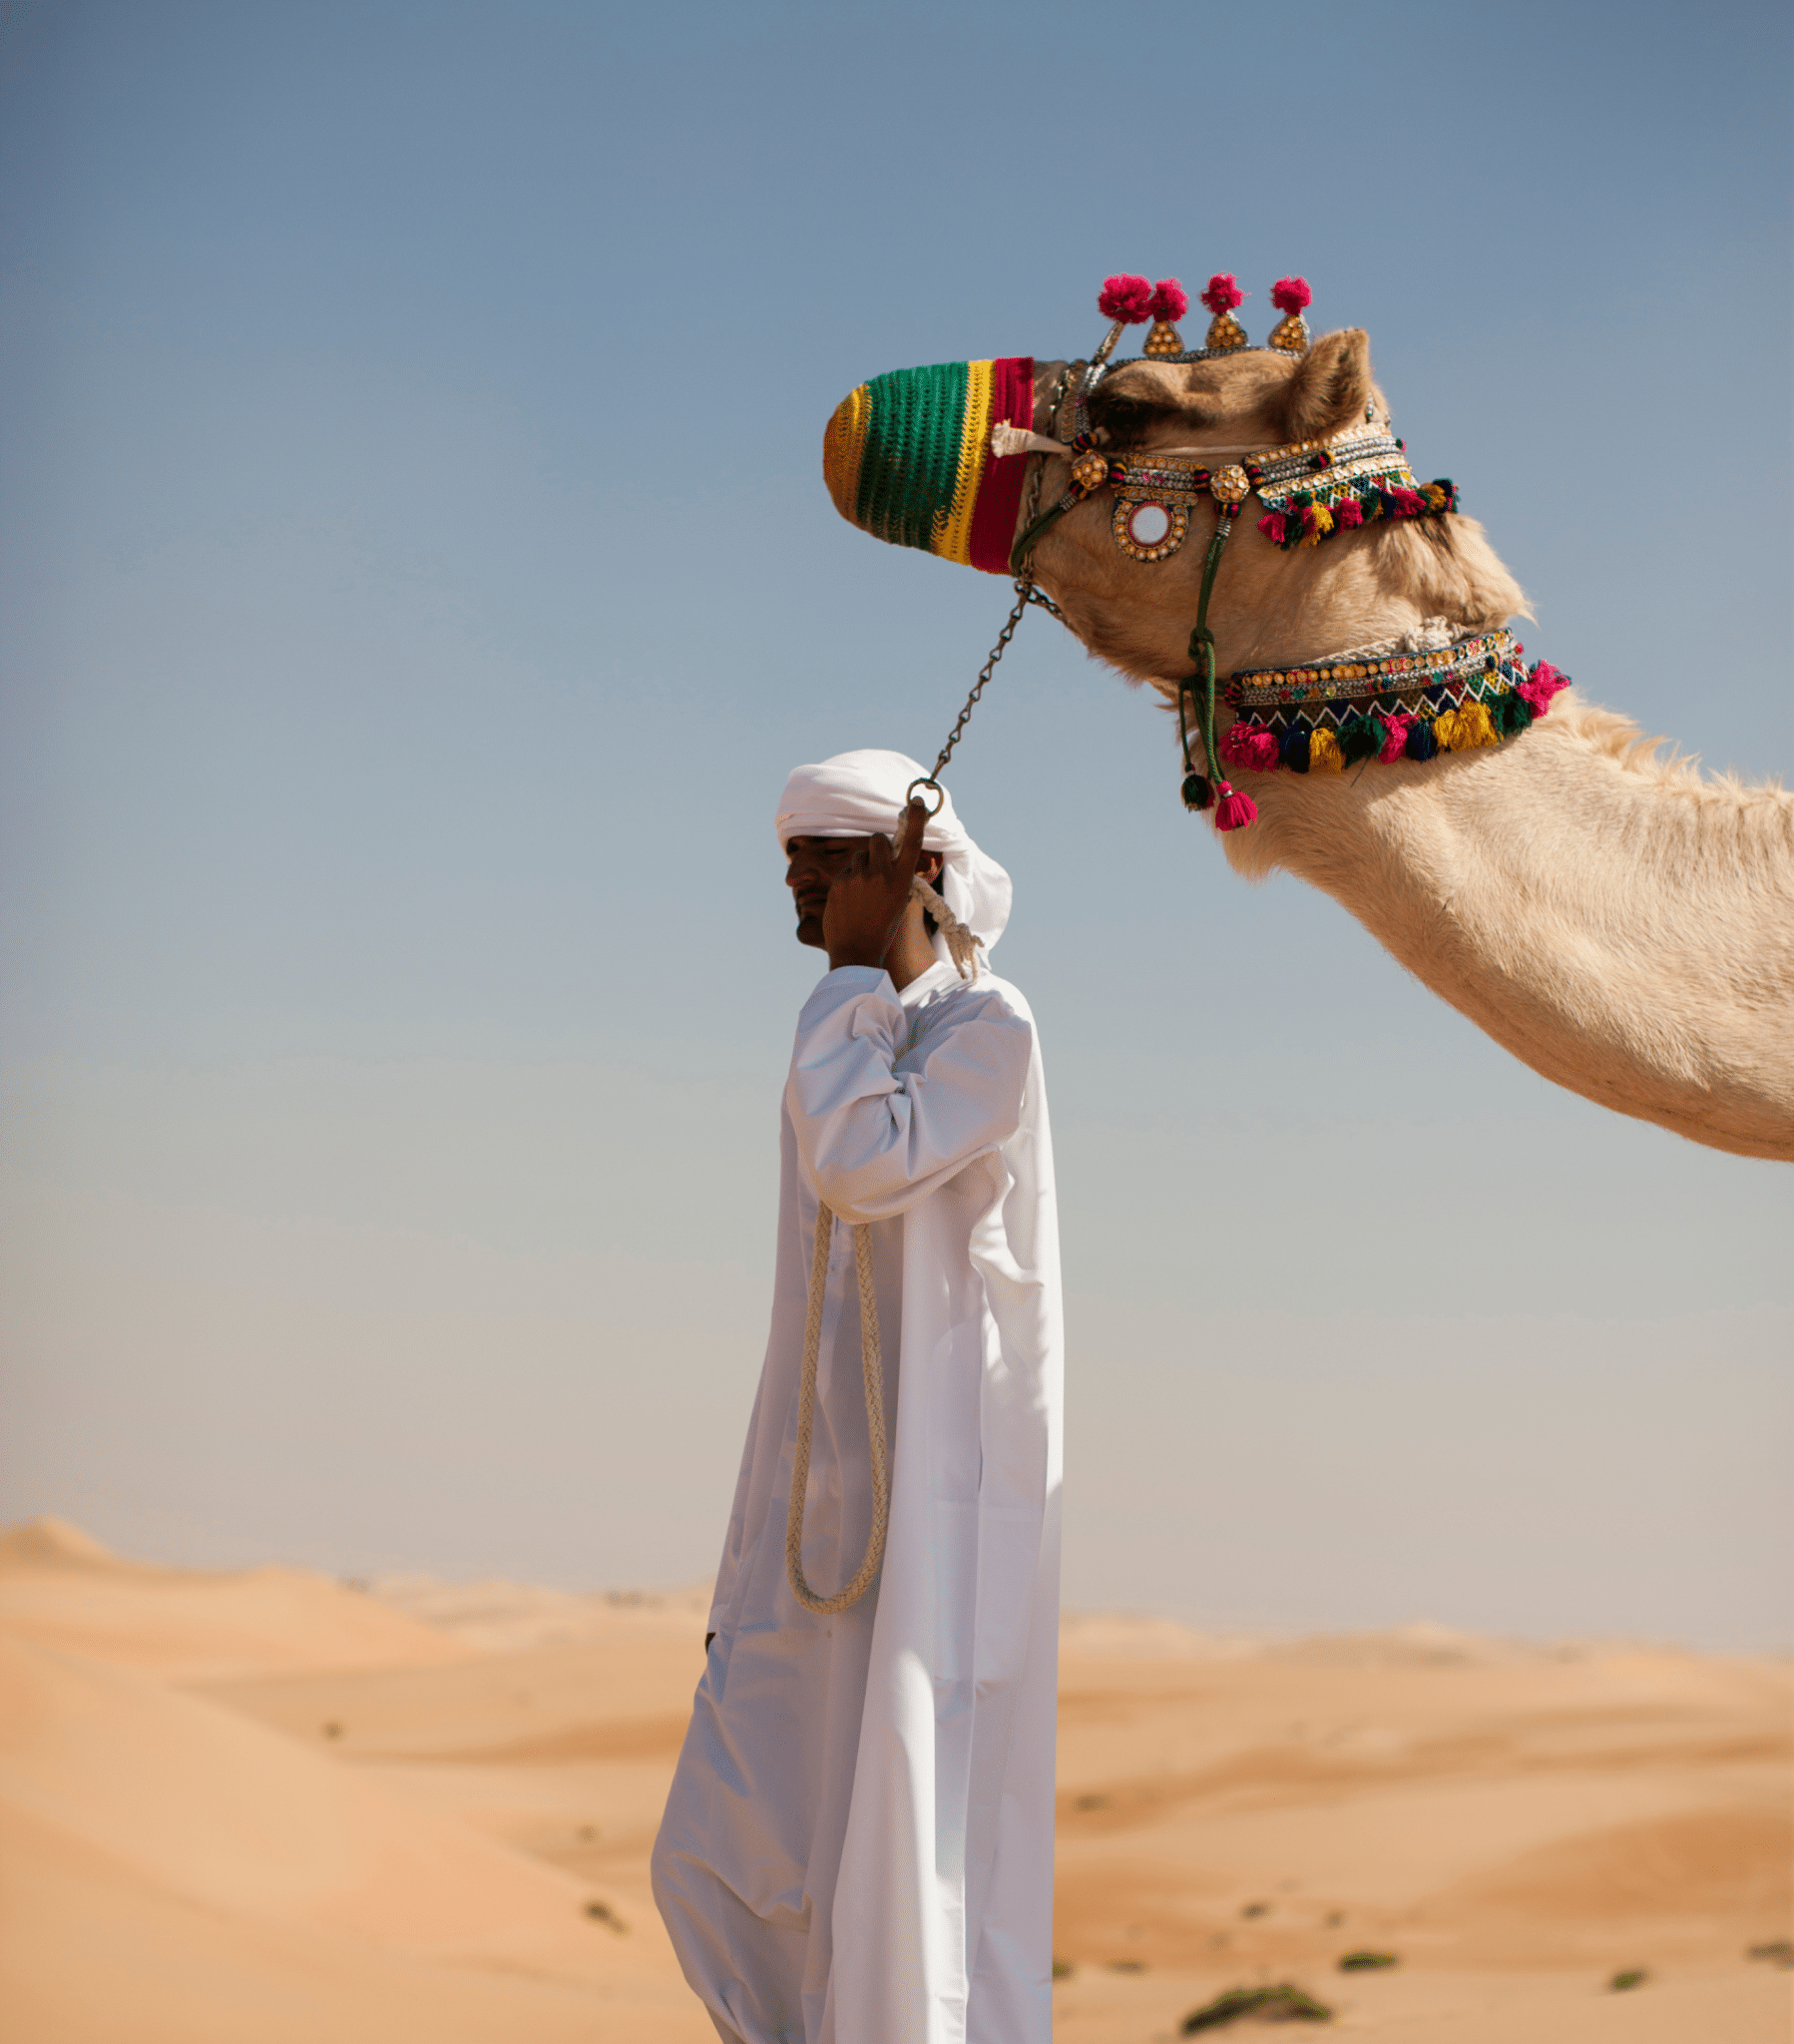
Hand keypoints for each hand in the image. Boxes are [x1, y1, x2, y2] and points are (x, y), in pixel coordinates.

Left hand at [822, 799, 927, 971]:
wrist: (856, 951)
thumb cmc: (881, 928)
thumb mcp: (898, 902)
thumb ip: (896, 877)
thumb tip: (890, 859)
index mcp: (902, 881)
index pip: (912, 843)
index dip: (915, 820)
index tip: (915, 802)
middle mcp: (882, 874)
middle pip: (877, 840)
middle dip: (876, 848)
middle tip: (875, 866)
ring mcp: (859, 877)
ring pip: (859, 856)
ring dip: (861, 866)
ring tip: (861, 892)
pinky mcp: (840, 882)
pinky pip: (846, 870)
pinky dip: (848, 881)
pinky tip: (850, 901)